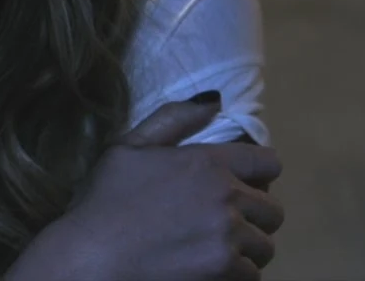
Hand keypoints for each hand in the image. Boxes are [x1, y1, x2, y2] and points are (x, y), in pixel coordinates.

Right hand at [9, 94, 283, 280]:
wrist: (92, 257)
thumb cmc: (104, 200)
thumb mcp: (129, 146)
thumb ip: (174, 118)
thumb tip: (215, 101)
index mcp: (208, 163)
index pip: (269, 164)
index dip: (259, 174)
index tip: (242, 186)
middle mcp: (227, 197)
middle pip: (273, 210)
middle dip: (253, 216)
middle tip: (224, 223)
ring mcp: (229, 237)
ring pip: (264, 246)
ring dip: (246, 248)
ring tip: (217, 249)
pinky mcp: (225, 270)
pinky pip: (252, 274)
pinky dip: (235, 274)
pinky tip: (209, 269)